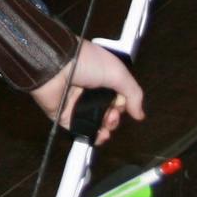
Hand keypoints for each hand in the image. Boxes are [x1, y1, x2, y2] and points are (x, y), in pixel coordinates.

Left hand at [29, 40, 144, 144]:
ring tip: (107, 125)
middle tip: (113, 114)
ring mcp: (77, 103)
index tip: (122, 105)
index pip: (118, 98)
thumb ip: (133, 94)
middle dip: (115, 118)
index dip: (123, 105)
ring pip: (96, 123)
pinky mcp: (64, 115)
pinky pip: (80, 130)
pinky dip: (92, 135)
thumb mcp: (118, 73)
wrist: (56, 65)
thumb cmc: (85, 61)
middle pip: (108, 113)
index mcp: (103, 78)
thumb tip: (140, 114)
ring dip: (106, 128)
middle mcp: (90, 91)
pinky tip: (100, 135)